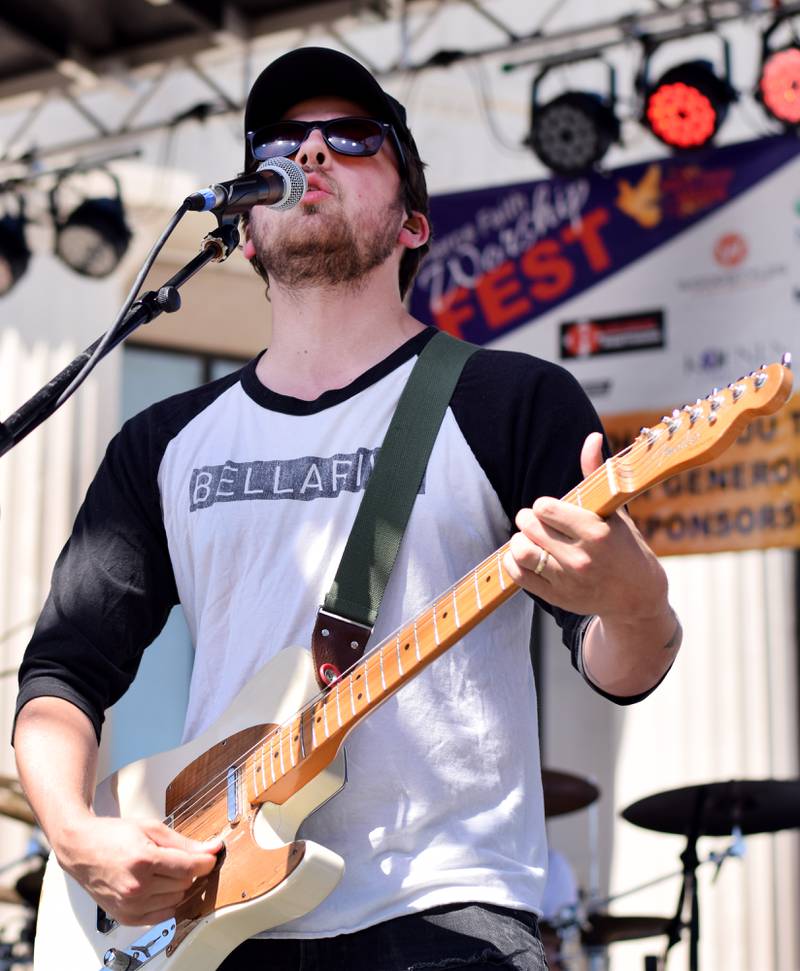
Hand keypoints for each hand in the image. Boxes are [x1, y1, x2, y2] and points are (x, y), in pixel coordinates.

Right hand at [57, 814, 222, 925]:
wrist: (81, 849)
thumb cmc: (112, 836)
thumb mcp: (151, 829)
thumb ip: (183, 843)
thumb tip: (212, 849)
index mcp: (143, 861)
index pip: (189, 868)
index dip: (205, 861)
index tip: (211, 856)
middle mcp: (136, 887)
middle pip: (184, 884)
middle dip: (187, 870)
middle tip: (176, 857)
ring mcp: (130, 906)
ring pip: (176, 900)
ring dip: (177, 886)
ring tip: (162, 870)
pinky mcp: (126, 917)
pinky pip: (162, 915)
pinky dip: (166, 901)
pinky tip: (157, 886)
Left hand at [503, 432, 667, 622]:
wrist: (637, 598)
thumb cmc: (626, 548)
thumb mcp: (616, 512)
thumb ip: (595, 475)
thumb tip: (591, 438)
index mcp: (597, 533)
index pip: (545, 509)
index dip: (543, 506)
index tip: (549, 509)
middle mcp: (581, 558)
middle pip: (530, 527)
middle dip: (528, 519)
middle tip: (534, 520)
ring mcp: (567, 581)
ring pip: (520, 551)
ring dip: (519, 540)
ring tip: (529, 538)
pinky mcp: (556, 597)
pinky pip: (518, 575)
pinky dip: (513, 562)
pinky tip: (525, 556)